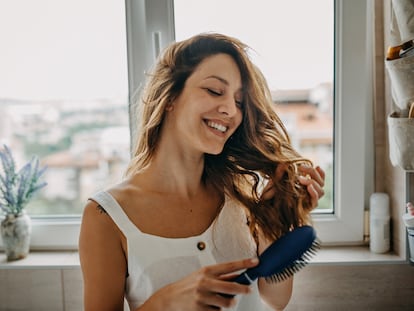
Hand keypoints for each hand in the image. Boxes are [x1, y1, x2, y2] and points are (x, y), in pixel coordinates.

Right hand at [139, 258, 258, 310]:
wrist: (170, 299)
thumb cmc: (188, 285)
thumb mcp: (203, 275)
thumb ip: (220, 276)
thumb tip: (239, 275)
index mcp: (207, 271)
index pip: (229, 265)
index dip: (244, 263)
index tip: (255, 262)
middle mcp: (205, 282)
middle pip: (232, 286)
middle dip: (243, 289)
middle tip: (248, 290)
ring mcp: (203, 296)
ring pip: (227, 302)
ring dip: (228, 303)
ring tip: (221, 301)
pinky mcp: (201, 309)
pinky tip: (209, 306)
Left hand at [261, 164, 324, 208]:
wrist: (269, 209)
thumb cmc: (273, 195)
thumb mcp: (276, 182)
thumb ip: (280, 173)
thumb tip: (283, 163)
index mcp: (307, 186)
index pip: (320, 179)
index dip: (321, 173)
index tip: (316, 166)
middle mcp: (310, 193)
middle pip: (321, 183)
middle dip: (313, 174)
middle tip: (301, 167)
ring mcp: (309, 201)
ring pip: (321, 192)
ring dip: (313, 182)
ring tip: (301, 179)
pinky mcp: (307, 208)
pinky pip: (315, 202)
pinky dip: (314, 193)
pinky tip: (309, 187)